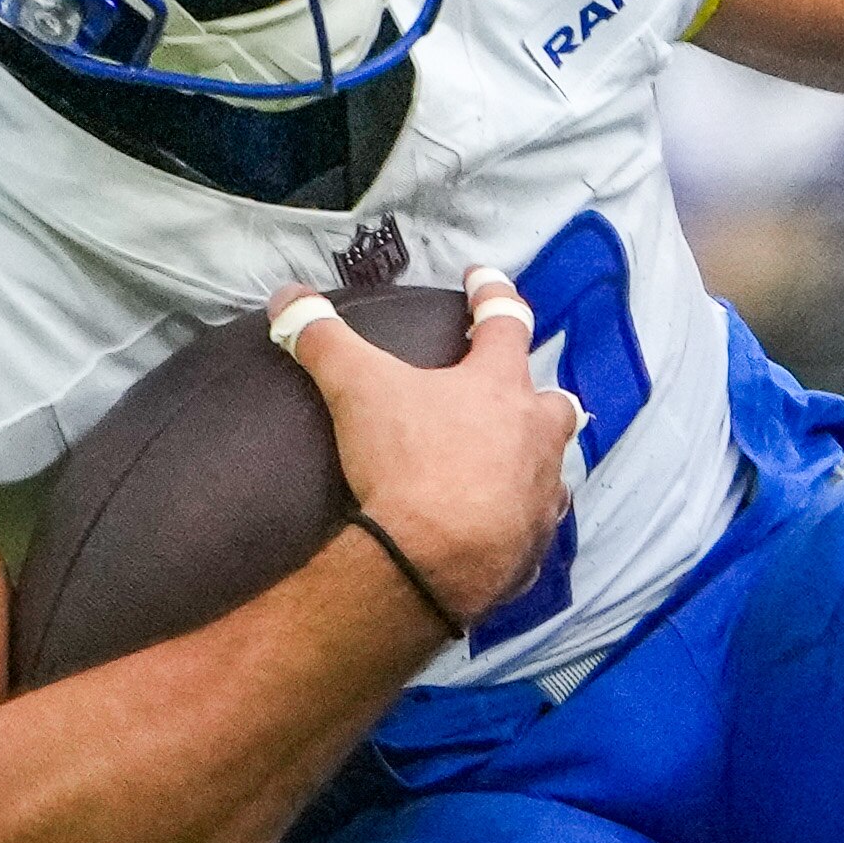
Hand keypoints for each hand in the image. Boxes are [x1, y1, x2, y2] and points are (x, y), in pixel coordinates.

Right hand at [284, 265, 578, 631]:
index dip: (491, 293)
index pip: (506, 321)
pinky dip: (521, 523)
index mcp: (500, 388)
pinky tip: (503, 527)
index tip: (480, 279)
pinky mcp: (531, 549)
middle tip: (514, 395)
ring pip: (554, 469)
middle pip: (555, 404)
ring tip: (511, 464)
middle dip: (539, 395)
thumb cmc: (405, 462)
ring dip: (537, 462)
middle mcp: (536, 437)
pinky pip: (535, 530)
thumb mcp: (355, 388)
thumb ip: (322, 338)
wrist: (429, 563)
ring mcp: (540, 496)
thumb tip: (288, 298)